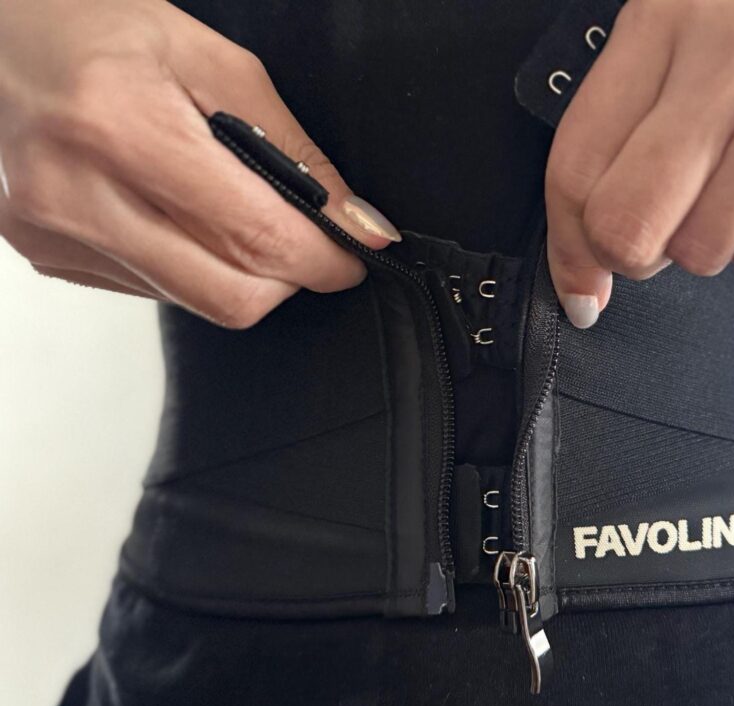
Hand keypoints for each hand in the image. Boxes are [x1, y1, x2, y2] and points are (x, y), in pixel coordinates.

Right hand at [0, 0, 400, 327]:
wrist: (2, 38)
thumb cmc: (101, 31)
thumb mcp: (215, 63)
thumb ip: (294, 150)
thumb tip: (355, 222)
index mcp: (121, 126)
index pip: (254, 237)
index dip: (322, 259)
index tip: (352, 256)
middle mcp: (75, 192)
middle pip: (232, 294)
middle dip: (288, 276)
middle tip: (302, 240)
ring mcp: (54, 232)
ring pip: (198, 303)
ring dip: (241, 273)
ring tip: (231, 211)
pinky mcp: (47, 255)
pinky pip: (157, 294)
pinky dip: (193, 268)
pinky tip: (179, 216)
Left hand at [545, 0, 733, 327]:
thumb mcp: (691, 44)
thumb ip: (622, 134)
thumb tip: (582, 271)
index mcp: (669, 16)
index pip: (577, 165)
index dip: (569, 245)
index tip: (582, 281)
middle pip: (628, 222)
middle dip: (634, 254)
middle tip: (659, 238)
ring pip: (701, 249)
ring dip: (713, 240)